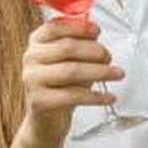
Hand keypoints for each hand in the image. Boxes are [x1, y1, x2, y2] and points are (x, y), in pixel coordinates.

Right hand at [18, 17, 123, 147]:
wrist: (46, 120)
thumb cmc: (60, 85)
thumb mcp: (69, 60)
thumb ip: (80, 44)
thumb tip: (95, 32)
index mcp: (36, 42)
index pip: (55, 27)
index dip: (79, 28)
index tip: (97, 31)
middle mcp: (30, 58)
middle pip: (66, 48)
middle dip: (94, 51)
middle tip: (109, 57)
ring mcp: (32, 80)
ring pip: (71, 71)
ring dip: (100, 72)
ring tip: (117, 74)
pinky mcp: (39, 101)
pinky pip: (72, 95)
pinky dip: (95, 96)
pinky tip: (108, 97)